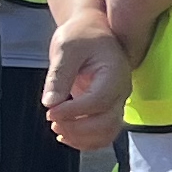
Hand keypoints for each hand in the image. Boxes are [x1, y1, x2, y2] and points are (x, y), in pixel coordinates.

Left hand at [44, 11, 130, 150]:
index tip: (50, 111)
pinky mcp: (108, 109)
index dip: (73, 111)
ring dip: (82, 138)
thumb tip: (50, 103)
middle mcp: (121, 90)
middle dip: (77, 128)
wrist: (92, 31)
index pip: (97, 101)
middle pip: (106, 122)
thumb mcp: (66, 48)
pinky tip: (65, 135)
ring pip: (107, 132)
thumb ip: (59, 75)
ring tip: (58, 129)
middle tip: (52, 121)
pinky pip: (104, 133)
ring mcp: (117, 102)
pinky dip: (86, 140)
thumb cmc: (81, 35)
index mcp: (115, 73)